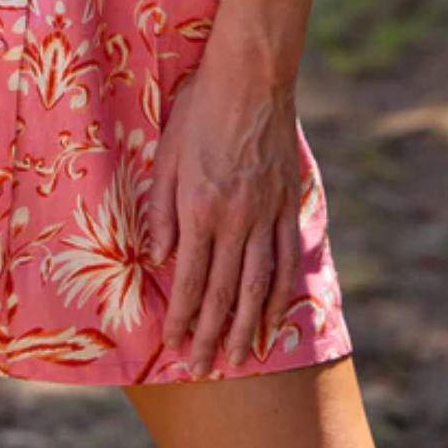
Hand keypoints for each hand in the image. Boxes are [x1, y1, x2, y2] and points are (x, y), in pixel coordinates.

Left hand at [146, 53, 301, 375]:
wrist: (251, 78)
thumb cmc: (199, 111)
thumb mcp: (167, 156)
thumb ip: (162, 212)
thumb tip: (158, 261)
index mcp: (199, 209)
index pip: (188, 279)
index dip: (180, 317)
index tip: (174, 346)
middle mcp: (235, 220)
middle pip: (222, 291)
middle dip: (210, 334)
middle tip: (203, 369)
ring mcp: (266, 214)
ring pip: (257, 284)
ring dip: (246, 325)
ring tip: (239, 358)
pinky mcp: (289, 205)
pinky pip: (286, 259)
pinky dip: (280, 293)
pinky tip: (273, 317)